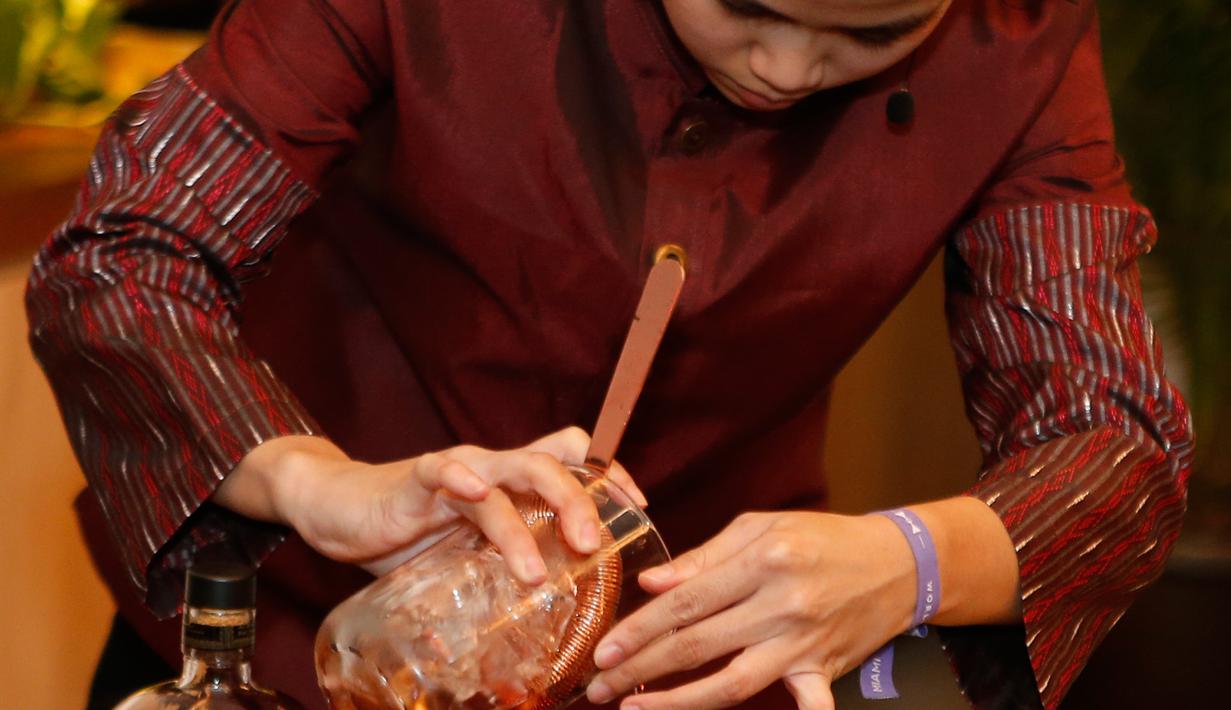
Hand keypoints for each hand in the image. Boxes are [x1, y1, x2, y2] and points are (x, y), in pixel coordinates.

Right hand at [217, 427, 647, 583]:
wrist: (338, 508)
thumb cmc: (408, 533)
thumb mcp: (464, 556)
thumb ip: (493, 586)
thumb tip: (520, 650)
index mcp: (511, 484)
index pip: (573, 460)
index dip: (610, 474)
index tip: (639, 506)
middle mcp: (492, 469)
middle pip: (550, 466)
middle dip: (580, 502)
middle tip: (592, 547)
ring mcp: (457, 471)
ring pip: (507, 474)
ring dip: (526, 523)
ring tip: (536, 570)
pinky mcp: (416, 478)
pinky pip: (442, 469)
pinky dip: (460, 478)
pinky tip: (475, 493)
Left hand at [584, 511, 916, 709]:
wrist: (898, 561)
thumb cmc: (822, 538)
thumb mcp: (760, 528)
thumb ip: (704, 558)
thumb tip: (652, 583)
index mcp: (761, 559)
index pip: (685, 600)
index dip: (639, 627)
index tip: (604, 648)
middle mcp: (781, 603)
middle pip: (697, 644)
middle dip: (641, 666)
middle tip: (600, 685)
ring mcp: (804, 642)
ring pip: (731, 683)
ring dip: (679, 701)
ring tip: (636, 707)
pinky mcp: (825, 669)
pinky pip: (808, 704)